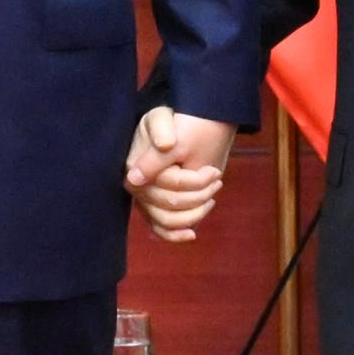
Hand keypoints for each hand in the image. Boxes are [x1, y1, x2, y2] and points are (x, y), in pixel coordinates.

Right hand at [125, 108, 232, 240]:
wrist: (184, 129)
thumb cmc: (174, 121)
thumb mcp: (165, 119)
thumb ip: (162, 129)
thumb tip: (163, 146)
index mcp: (136, 165)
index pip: (170, 183)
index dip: (196, 181)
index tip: (214, 171)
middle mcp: (137, 187)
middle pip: (171, 203)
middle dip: (200, 194)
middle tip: (217, 180)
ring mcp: (144, 200)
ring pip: (167, 220)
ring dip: (195, 213)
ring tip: (211, 197)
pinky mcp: (152, 209)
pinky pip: (160, 229)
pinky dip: (175, 235)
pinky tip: (192, 234)